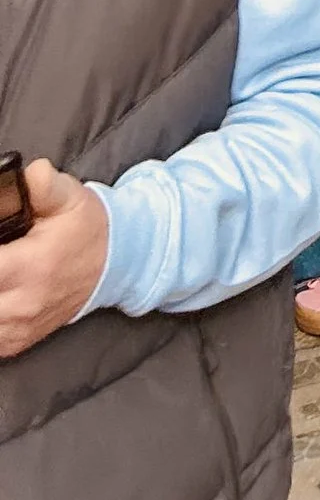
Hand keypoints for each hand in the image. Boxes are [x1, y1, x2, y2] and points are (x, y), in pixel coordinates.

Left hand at [0, 160, 110, 358]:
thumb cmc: (86, 228)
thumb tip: (27, 174)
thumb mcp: (71, 196)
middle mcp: (24, 303)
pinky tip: (4, 290)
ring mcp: (19, 327)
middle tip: (3, 251)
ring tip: (5, 269)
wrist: (113, 264)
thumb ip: (43, 184)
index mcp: (33, 266)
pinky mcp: (17, 342)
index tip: (0, 240)